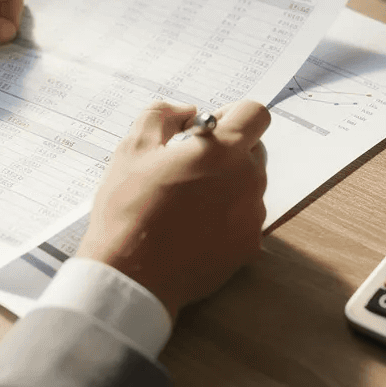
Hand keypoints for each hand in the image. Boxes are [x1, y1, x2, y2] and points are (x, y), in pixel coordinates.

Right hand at [78, 100, 270, 319]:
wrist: (132, 276)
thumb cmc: (130, 210)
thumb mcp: (133, 148)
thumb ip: (162, 115)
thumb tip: (186, 111)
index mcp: (224, 151)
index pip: (255, 114)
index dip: (232, 115)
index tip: (208, 128)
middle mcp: (249, 181)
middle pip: (254, 150)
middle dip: (227, 150)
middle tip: (189, 165)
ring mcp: (252, 217)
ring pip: (249, 186)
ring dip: (226, 185)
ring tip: (185, 202)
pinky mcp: (248, 247)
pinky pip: (244, 219)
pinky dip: (225, 217)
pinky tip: (192, 227)